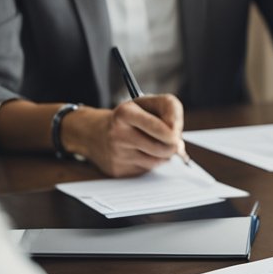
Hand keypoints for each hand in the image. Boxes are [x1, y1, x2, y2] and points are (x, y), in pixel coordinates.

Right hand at [61, 95, 185, 177]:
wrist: (93, 133)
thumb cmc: (128, 117)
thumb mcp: (147, 103)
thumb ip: (170, 111)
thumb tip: (179, 143)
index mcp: (125, 113)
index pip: (160, 127)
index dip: (175, 131)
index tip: (176, 131)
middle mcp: (118, 134)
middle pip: (163, 148)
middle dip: (173, 144)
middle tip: (170, 139)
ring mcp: (117, 154)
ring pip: (158, 161)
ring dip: (163, 154)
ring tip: (153, 143)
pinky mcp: (118, 170)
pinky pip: (147, 170)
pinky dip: (151, 162)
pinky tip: (141, 153)